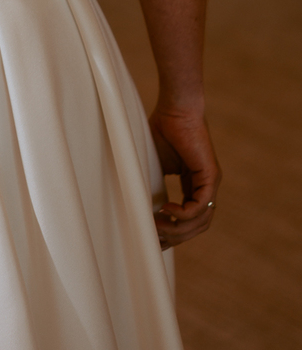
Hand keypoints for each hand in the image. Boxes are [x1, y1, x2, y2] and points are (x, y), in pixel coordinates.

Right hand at [148, 104, 220, 248]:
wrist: (175, 108)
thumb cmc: (161, 130)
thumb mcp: (155, 165)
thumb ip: (153, 185)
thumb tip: (138, 207)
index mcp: (194, 186)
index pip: (189, 220)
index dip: (173, 233)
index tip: (155, 241)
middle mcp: (206, 188)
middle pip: (196, 226)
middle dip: (175, 237)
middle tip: (154, 239)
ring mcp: (210, 183)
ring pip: (201, 221)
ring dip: (178, 229)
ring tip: (157, 226)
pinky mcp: (210, 175)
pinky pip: (201, 205)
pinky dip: (183, 213)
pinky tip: (166, 210)